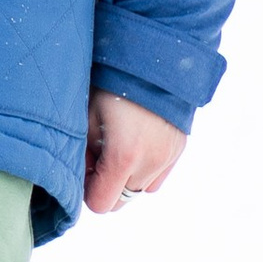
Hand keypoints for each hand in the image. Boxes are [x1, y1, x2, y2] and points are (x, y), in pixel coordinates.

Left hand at [84, 88, 186, 215]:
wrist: (154, 58)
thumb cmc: (112, 82)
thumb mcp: (87, 113)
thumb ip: (84, 151)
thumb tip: (84, 174)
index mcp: (124, 157)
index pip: (101, 204)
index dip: (88, 189)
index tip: (85, 166)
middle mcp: (150, 164)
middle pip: (122, 199)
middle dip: (107, 182)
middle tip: (99, 150)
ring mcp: (168, 158)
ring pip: (140, 188)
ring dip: (127, 175)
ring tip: (118, 141)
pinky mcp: (179, 149)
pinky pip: (158, 174)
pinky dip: (145, 166)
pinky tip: (136, 139)